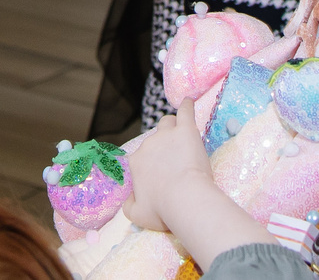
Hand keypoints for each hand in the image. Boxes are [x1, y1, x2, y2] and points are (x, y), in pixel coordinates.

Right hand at [124, 100, 269, 263]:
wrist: (184, 199)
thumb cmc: (162, 209)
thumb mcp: (138, 215)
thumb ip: (129, 206)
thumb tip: (129, 200)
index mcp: (136, 163)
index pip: (141, 159)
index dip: (151, 168)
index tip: (162, 180)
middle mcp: (147, 145)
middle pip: (154, 143)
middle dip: (163, 152)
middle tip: (177, 166)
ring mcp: (166, 136)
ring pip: (166, 123)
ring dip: (171, 128)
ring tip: (181, 136)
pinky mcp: (185, 131)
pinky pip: (185, 111)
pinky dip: (187, 106)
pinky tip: (189, 102)